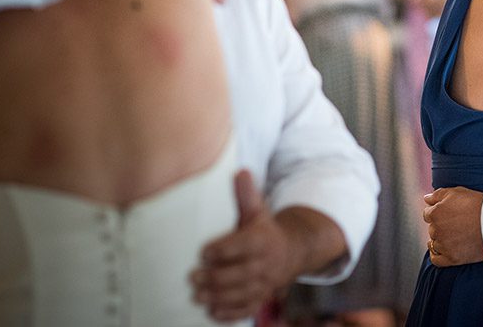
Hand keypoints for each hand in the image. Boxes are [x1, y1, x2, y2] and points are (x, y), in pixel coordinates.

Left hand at [191, 170, 298, 321]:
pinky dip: (230, 314)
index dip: (223, 250)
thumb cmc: (264, 230)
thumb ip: (246, 194)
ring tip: (197, 296)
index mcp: (262, 240)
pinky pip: (247, 310)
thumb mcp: (257, 211)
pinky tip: (213, 313)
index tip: (203, 252)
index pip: (243, 246)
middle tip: (192, 277)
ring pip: (241, 294)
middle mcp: (265, 264)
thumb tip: (241, 171)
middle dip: (215, 278)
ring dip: (218, 297)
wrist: (290, 253)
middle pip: (240, 274)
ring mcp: (264, 285)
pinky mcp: (261, 299)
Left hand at [423, 187, 482, 266]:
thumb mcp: (456, 192)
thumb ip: (437, 195)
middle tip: (455, 224)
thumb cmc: (477, 205)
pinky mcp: (452, 258)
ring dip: (440, 239)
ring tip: (453, 237)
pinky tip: (442, 250)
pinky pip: (436, 259)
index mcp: (435, 213)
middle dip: (440, 226)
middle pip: (432, 229)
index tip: (448, 214)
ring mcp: (443, 245)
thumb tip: (426, 199)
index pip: (428, 214)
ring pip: (434, 243)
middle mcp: (436, 230)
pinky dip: (436, 255)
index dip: (438, 213)